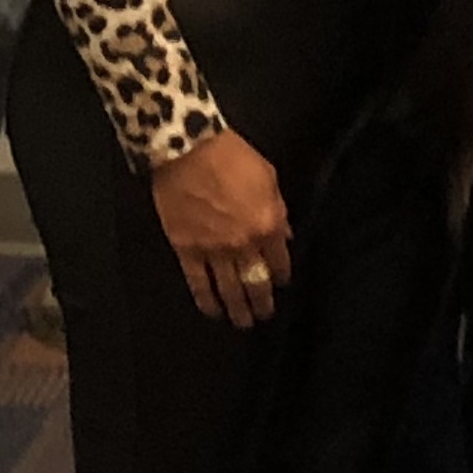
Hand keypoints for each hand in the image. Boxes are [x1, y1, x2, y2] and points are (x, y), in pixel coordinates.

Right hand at [150, 127, 291, 329]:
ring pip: (229, 290)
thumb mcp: (268, 177)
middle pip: (256, 282)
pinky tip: (212, 311)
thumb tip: (286, 236)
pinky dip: (206, 301)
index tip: (281, 283)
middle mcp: (243, 244)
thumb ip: (278, 209)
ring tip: (243, 322)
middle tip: (264, 315)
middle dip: (262, 303)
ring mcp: (214, 250)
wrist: (189, 150)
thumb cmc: (232, 156)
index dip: (281, 276)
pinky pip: (198, 283)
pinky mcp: (187, 251)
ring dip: (238, 309)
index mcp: (267, 224)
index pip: (279, 262)